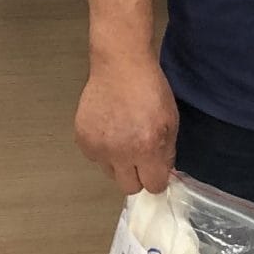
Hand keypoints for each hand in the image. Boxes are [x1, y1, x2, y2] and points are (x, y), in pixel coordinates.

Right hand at [77, 53, 178, 195]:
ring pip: (110, 173)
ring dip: (118, 163)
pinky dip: (102, 150)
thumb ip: (167, 152)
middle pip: (129, 187)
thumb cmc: (150, 89)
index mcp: (146, 148)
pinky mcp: (82, 138)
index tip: (156, 170)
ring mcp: (98, 146)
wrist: (120, 65)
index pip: (153, 186)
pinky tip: (109, 130)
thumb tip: (163, 173)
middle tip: (140, 158)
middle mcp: (120, 152)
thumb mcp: (171, 121)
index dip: (157, 179)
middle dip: (137, 176)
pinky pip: (95, 157)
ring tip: (122, 138)